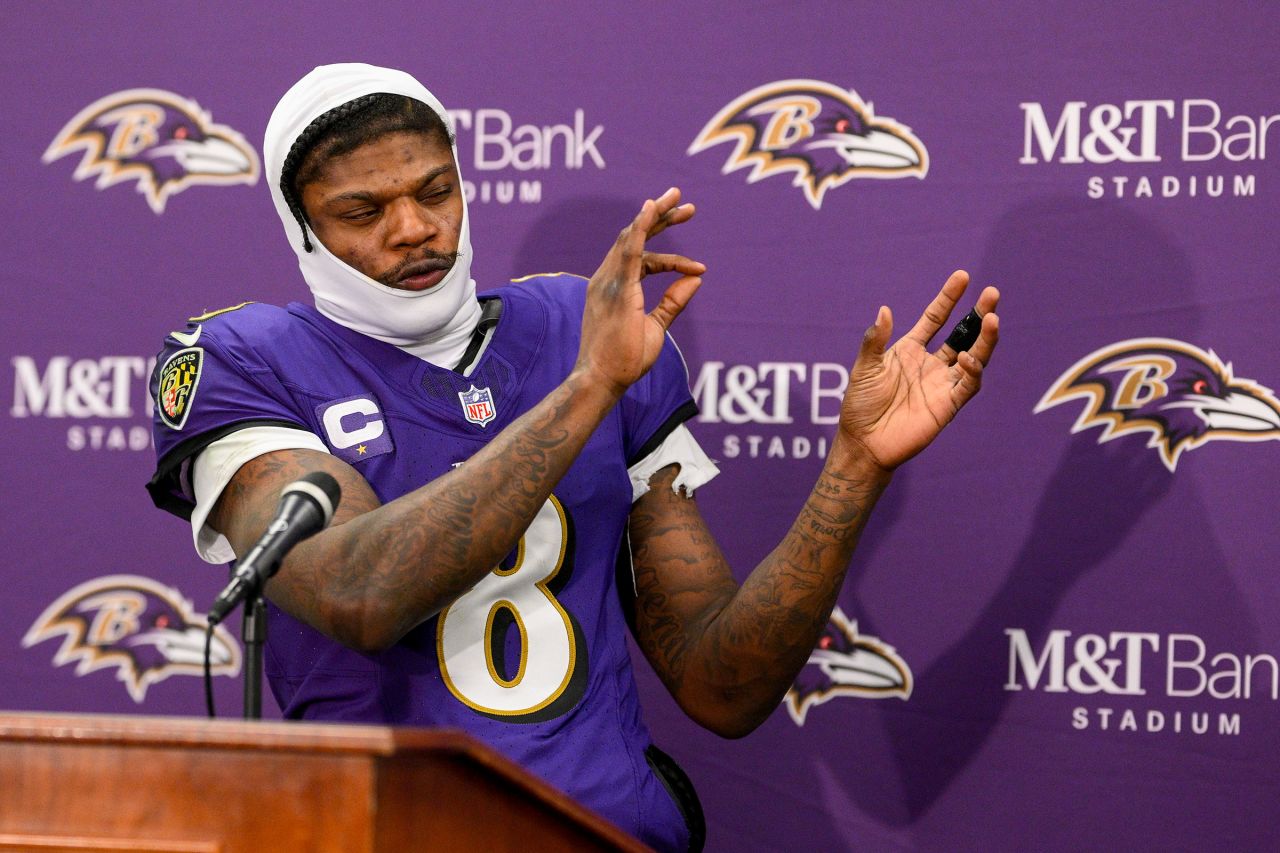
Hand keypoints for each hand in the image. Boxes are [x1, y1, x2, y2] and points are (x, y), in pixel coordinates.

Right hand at [576, 188, 704, 395]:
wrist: (604, 380)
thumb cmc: (625, 359)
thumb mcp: (657, 327)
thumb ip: (674, 302)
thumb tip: (697, 278)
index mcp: (615, 287)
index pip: (644, 260)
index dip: (673, 260)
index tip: (700, 267)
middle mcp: (607, 278)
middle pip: (633, 238)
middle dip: (660, 218)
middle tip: (686, 205)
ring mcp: (608, 281)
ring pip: (631, 236)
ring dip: (655, 216)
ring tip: (678, 200)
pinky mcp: (616, 287)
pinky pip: (628, 249)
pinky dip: (640, 227)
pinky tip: (652, 209)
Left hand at [837, 270, 999, 471]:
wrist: (864, 442)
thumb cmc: (860, 404)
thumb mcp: (864, 368)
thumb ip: (875, 341)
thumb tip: (884, 309)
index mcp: (910, 350)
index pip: (936, 318)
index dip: (949, 297)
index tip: (963, 276)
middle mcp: (931, 364)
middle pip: (963, 334)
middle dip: (979, 315)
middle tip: (992, 294)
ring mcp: (942, 383)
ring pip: (974, 356)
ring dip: (985, 339)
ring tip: (993, 318)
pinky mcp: (948, 405)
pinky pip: (968, 385)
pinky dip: (973, 370)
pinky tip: (968, 357)